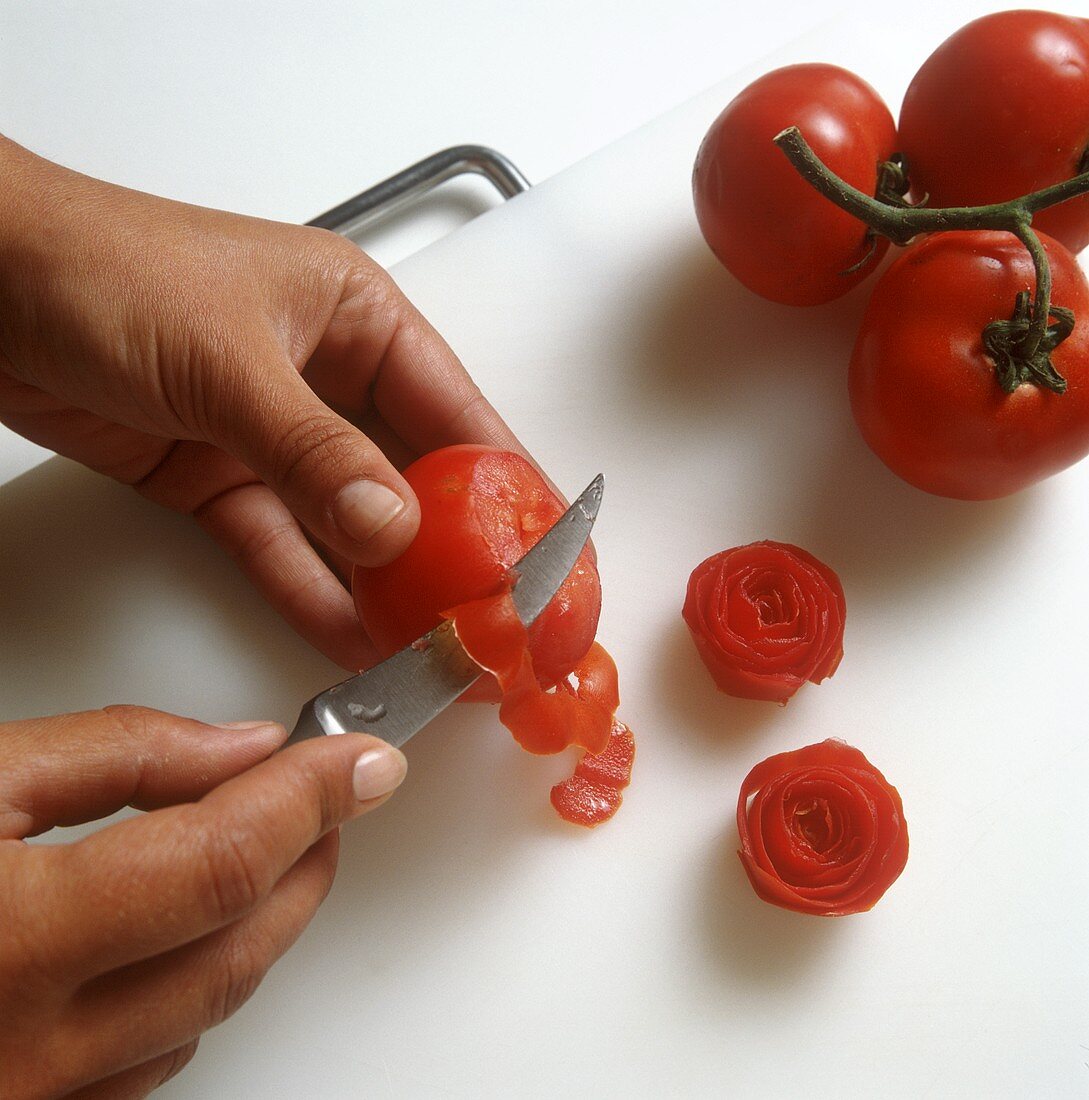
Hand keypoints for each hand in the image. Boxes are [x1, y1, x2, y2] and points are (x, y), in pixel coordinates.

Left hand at [0, 135, 523, 669]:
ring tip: (432, 640)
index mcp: (355, 317)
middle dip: (450, 547)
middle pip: (409, 476)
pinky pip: (279, 544)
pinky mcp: (217, 477)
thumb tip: (393, 527)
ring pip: (347, 522)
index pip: (457, 409)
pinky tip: (352, 633)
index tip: (543, 541)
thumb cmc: (101, 268)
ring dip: (386, 583)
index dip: (505, 480)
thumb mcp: (230, 358)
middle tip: (491, 610)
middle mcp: (324, 375)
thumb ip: (316, 451)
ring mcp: (272, 432)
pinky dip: (312, 590)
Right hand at [0, 707, 405, 1097]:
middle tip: (332, 793)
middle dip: (306, 857)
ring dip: (259, 920)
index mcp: (9, 943)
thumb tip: (241, 751)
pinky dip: (195, 985)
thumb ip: (113, 755)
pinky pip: (151, 1065)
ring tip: (267, 844)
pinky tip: (189, 929)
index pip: (222, 862)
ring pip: (206, 1012)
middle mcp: (27, 1053)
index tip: (362, 761)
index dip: (311, 798)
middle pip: (238, 949)